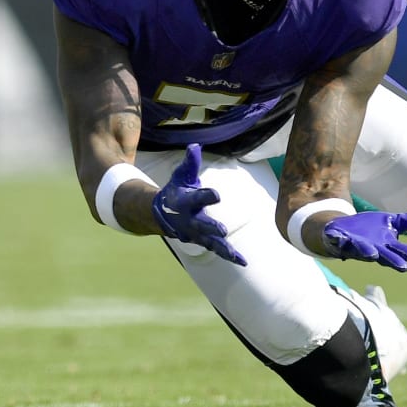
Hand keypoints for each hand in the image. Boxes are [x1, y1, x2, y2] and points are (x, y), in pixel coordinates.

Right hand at [150, 144, 245, 265]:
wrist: (163, 214)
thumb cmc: (177, 190)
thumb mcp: (181, 175)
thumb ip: (190, 163)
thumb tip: (195, 146)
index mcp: (184, 201)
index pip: (195, 198)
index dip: (205, 196)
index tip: (217, 194)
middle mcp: (189, 220)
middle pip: (201, 224)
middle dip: (211, 227)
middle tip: (222, 230)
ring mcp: (196, 233)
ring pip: (210, 242)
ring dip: (223, 248)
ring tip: (235, 254)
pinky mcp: (203, 241)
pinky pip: (217, 249)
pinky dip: (230, 256)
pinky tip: (243, 261)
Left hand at [321, 210, 406, 271]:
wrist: (343, 230)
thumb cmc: (372, 231)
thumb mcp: (396, 222)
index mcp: (388, 245)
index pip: (402, 250)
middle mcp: (374, 249)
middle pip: (386, 256)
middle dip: (394, 261)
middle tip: (404, 267)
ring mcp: (356, 246)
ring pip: (363, 251)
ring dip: (368, 252)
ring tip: (373, 254)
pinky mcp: (340, 240)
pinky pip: (338, 240)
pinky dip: (339, 238)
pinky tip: (339, 236)